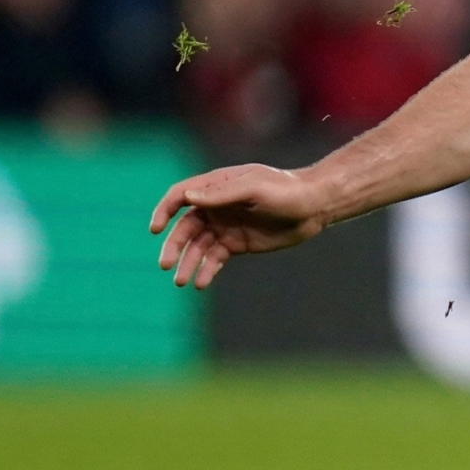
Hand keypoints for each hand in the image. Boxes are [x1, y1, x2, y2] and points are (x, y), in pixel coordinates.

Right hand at [149, 164, 331, 288]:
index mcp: (216, 186)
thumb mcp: (254, 188)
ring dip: (187, 263)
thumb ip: (222, 193)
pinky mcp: (237, 243)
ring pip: (198, 246)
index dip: (164, 211)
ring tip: (181, 281)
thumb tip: (189, 198)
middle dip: (173, 246)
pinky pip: (215, 258)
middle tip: (165, 265)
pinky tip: (201, 283)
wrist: (314, 206)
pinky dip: (206, 270)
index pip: (180, 196)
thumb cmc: (285, 190)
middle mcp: (216, 206)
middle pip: (185, 227)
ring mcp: (225, 226)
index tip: (155, 229)